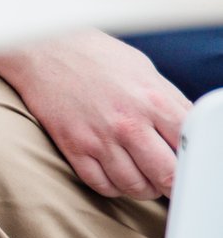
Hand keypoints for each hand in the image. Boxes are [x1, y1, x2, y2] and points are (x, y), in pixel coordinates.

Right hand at [0, 31, 192, 201]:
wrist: (45, 49)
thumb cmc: (96, 57)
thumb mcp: (145, 70)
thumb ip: (170, 102)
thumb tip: (189, 131)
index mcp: (153, 101)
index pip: (188, 147)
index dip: (192, 163)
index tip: (188, 168)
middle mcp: (128, 123)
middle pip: (166, 174)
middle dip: (172, 184)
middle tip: (170, 182)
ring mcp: (99, 138)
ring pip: (133, 186)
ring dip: (143, 189)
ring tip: (144, 179)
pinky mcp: (73, 146)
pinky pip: (100, 185)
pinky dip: (113, 188)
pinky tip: (116, 176)